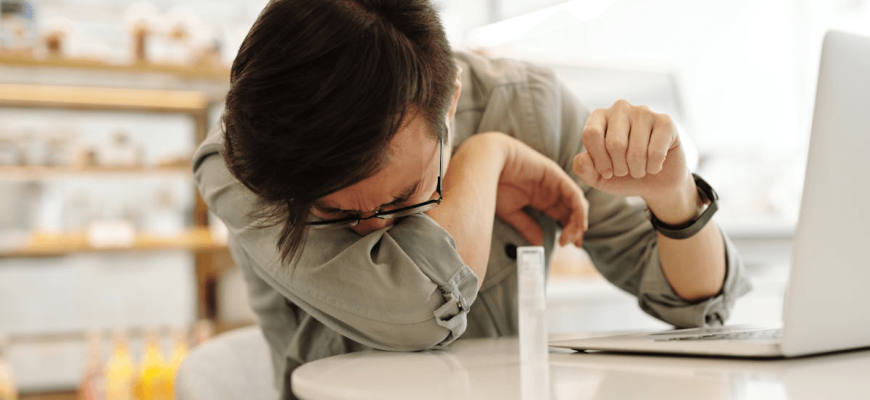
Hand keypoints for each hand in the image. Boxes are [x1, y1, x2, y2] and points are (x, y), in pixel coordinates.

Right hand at [495, 134, 588, 246]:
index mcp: (541, 199)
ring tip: (572, 236)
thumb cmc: (493, 184)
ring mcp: (555, 182)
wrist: (486, 165)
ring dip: (578, 221)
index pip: (563, 216)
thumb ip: (527, 226)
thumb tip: (539, 242)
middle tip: (572, 244)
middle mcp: (551, 191)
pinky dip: (579, 208)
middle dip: (575, 229)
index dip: (569, 231)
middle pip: (572, 211)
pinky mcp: (556, 175)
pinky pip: (574, 193)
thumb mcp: (511, 212)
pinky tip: (579, 222)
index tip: (567, 246)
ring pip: (576, 203)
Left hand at [572, 99, 691, 202]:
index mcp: (599, 116)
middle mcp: (620, 108)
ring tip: (640, 169)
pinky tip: (655, 165)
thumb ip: (584, 170)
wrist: (655, 183)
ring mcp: (644, 112)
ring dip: (637, 170)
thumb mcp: (598, 178)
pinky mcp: (666, 121)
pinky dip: (654, 167)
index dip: (599, 161)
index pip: (592, 134)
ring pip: (635, 150)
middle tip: (626, 171)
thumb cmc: (623, 176)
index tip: (607, 172)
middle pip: (614, 143)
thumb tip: (582, 158)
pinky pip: (655, 152)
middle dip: (620, 168)